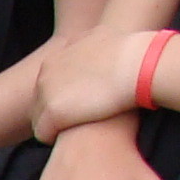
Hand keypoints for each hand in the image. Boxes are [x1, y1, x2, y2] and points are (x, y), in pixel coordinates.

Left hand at [33, 26, 151, 141]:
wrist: (140, 64)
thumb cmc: (134, 54)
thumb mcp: (104, 41)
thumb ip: (91, 51)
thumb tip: (99, 56)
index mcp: (57, 57)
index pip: (48, 84)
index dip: (64, 96)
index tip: (81, 104)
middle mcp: (46, 73)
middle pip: (40, 101)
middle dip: (57, 110)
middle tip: (79, 120)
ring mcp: (46, 93)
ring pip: (39, 118)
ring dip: (55, 125)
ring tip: (77, 129)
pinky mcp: (53, 113)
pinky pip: (43, 134)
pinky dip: (53, 138)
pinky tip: (71, 139)